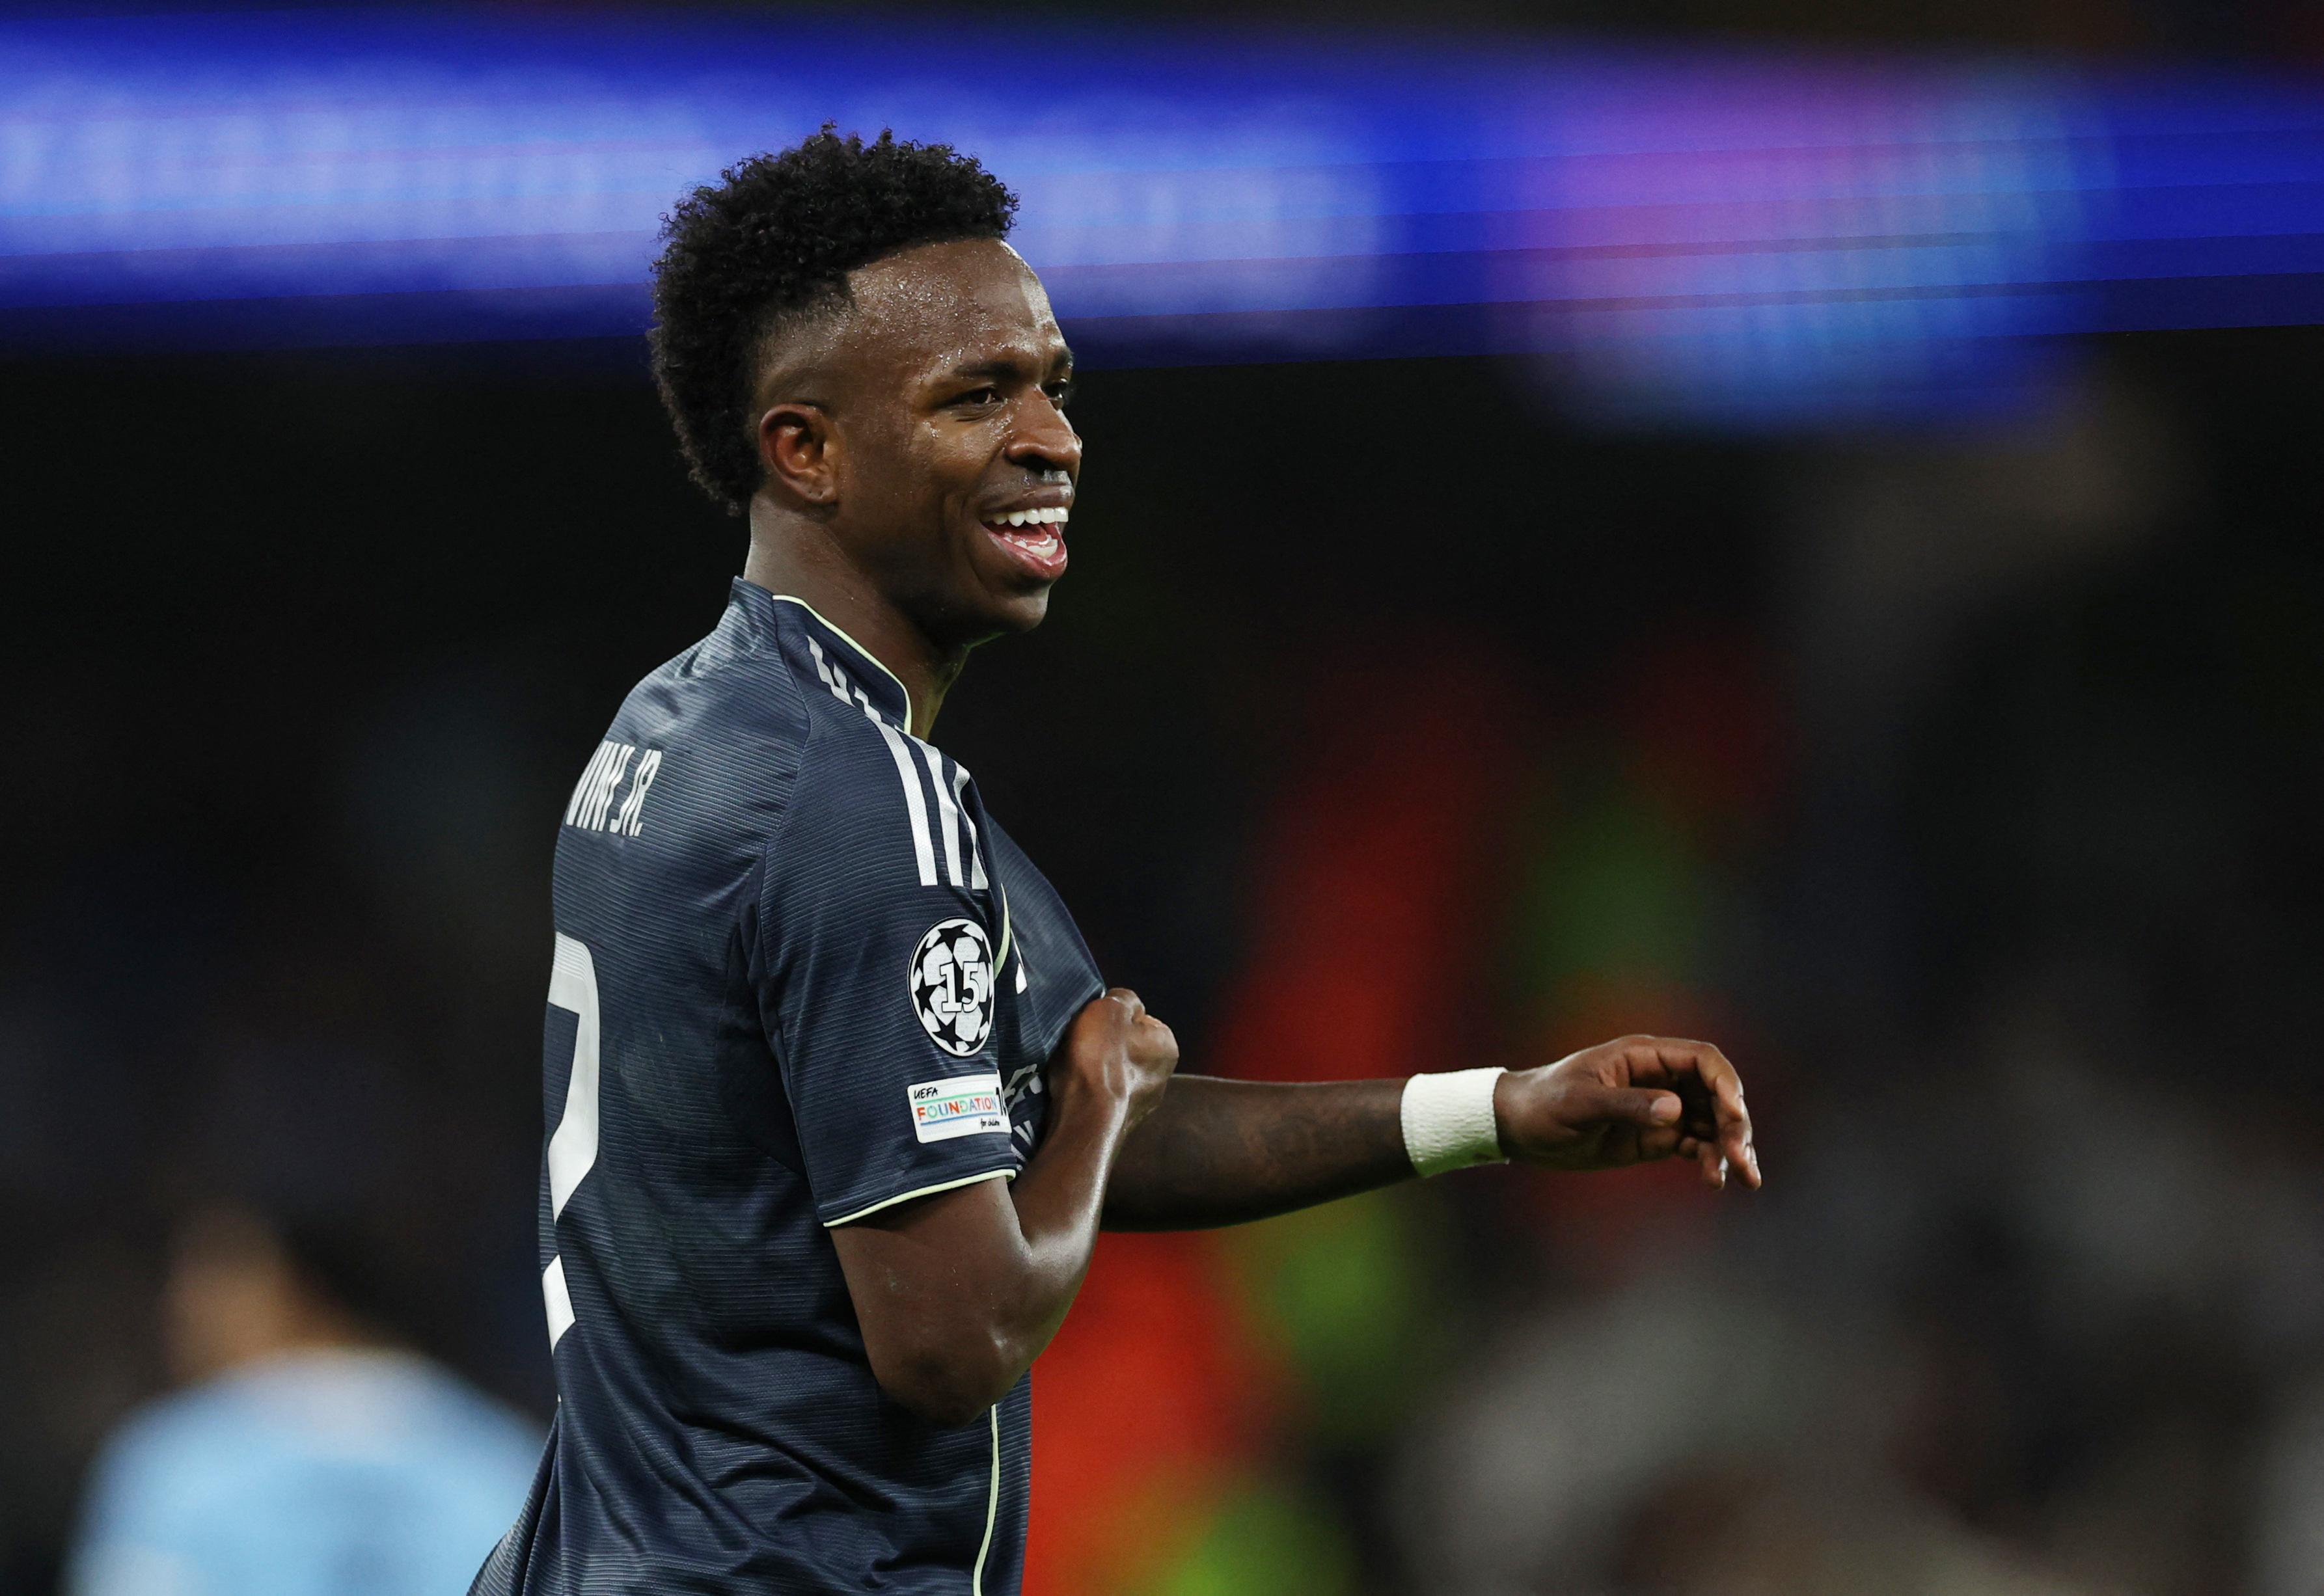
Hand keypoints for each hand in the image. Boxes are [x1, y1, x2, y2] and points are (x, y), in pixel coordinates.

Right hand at [1058, 988, 1177, 1129]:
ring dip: (1093, 1069)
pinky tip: (1074, 1089)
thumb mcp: (1110, 1008)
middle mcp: (1162, 1077)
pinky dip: (1087, 1091)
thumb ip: (1122, 998)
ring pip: (1110, 1073)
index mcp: (1167, 1045)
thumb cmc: (1101, 1059)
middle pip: (1124, 1047)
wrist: (1085, 1119)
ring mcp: (1142, 1104)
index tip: (1094, 1024)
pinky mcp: (1119, 1123)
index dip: (1112, 1017)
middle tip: (1082, 1044)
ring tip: (1074, 1068)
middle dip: (1103, 1045)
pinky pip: (1099, 1096)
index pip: (1139, 1019)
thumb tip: (1123, 1004)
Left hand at [1493, 1035, 1758, 1188]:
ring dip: (1730, 1147)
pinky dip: (1709, 1161)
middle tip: (1741, 1158)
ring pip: (1711, 1123)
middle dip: (1735, 1124)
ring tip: (1743, 1178)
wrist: (1519, 1128)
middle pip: (1716, 1094)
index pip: (1702, 1060)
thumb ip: (1627, 1105)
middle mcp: (1659, 1079)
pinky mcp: (1654, 1137)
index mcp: (1643, 1057)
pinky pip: (1693, 1146)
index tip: (1734, 1115)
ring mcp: (1659, 1109)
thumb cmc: (1543, 1104)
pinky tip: (1714, 1181)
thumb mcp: (1580, 1104)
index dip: (1725, 1084)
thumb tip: (1676, 1110)